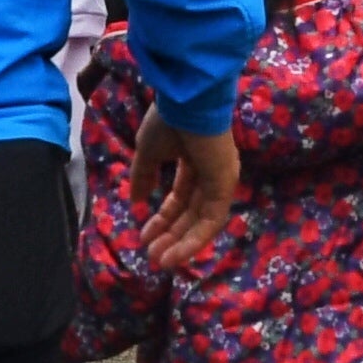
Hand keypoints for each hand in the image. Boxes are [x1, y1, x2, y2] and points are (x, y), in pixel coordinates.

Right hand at [129, 113, 243, 268]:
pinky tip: (175, 254)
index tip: (143, 232)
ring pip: (201, 220)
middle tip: (151, 254)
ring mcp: (220, 179)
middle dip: (170, 233)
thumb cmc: (169, 118)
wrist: (188, 101)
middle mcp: (211, 172)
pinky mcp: (225, 186)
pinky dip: (194, 239)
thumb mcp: (149, 150)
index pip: (181, 194)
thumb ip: (144, 176)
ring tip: (160, 261)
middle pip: (191, 211)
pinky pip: (211, 220)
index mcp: (195, 159)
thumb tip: (137, 201)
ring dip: (181, 242)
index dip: (163, 215)